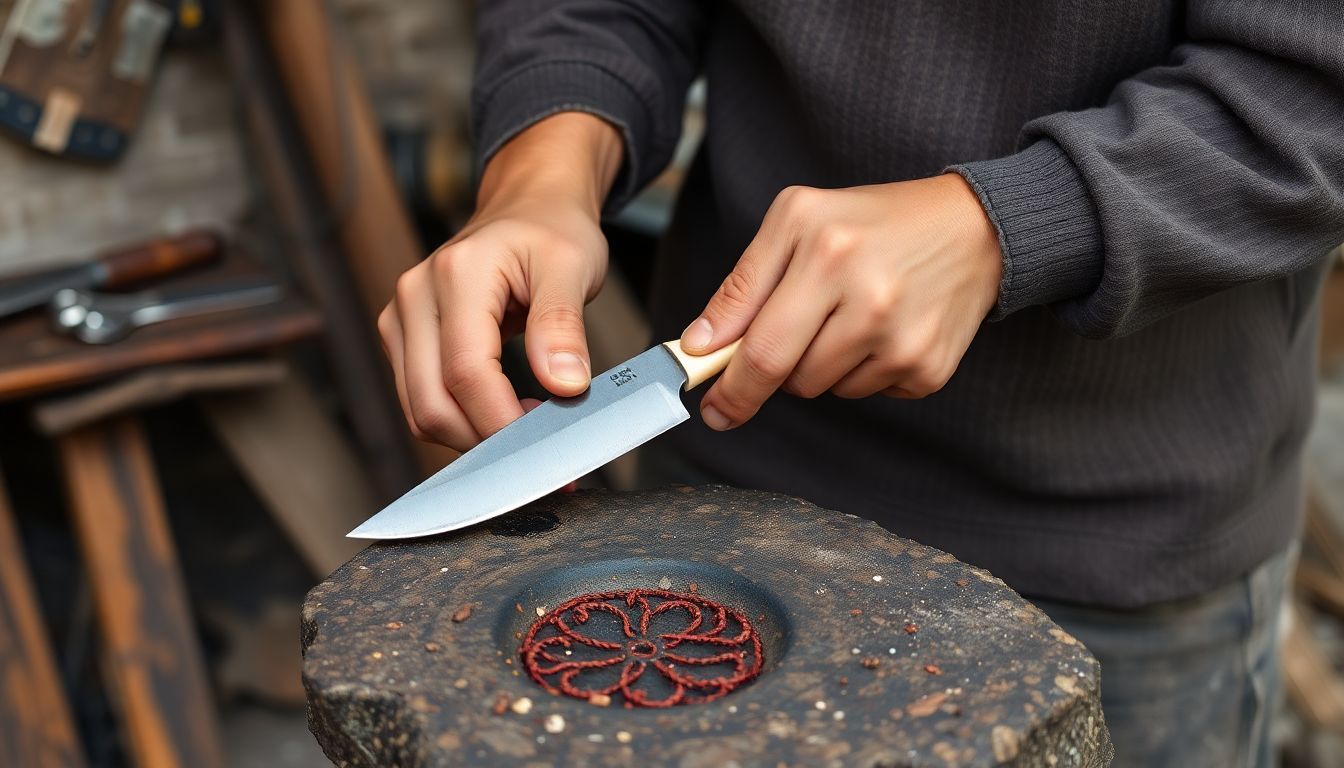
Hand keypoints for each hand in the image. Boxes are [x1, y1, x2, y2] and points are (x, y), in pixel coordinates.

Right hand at [378, 113, 621, 451]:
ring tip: (527, 429)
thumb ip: (563, 326)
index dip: (502, 421)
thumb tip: (564, 385)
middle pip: (431, 402)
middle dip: (485, 441)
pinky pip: (422, 399)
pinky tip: (502, 415)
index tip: (546, 446)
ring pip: (421, 410)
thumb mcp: (573, 266)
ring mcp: (401, 319)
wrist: (528, 208)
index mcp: (456, 274)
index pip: (466, 372)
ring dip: (472, 437)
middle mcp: (414, 296)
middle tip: (544, 448)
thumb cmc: (551, 231)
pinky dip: (461, 421)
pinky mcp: (404, 339)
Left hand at [680, 174, 1002, 429]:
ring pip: (828, 391)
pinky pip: (869, 394)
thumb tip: (699, 346)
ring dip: (823, 365)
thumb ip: (741, 285)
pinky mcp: (929, 369)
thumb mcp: (796, 221)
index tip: (712, 411)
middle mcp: (871, 301)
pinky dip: (864, 370)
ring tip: (852, 313)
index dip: (731, 390)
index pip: (763, 350)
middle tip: (796, 329)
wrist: (974, 228)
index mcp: (828, 254)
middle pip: (792, 380)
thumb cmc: (871, 222)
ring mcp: (904, 341)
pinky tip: (884, 328)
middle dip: (778, 368)